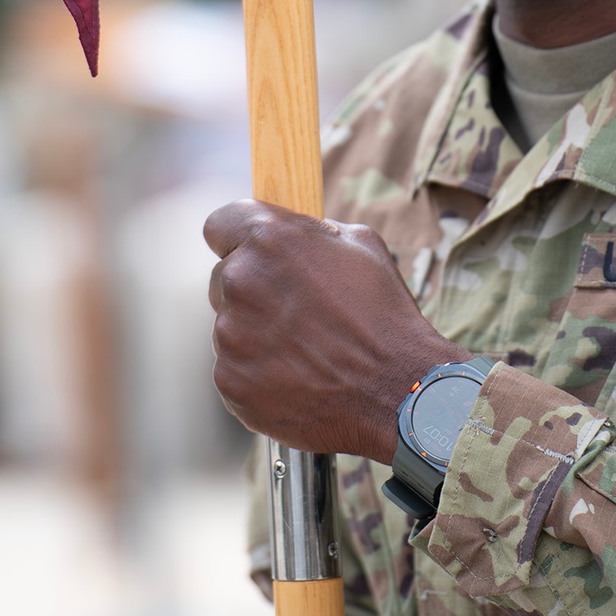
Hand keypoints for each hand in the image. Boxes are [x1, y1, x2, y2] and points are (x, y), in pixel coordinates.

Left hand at [204, 199, 470, 461]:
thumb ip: (308, 232)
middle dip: (252, 288)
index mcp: (270, 239)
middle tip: (294, 309)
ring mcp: (230, 334)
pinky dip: (257, 371)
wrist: (396, 390)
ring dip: (255, 331)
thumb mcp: (359, 244)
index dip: (235, 237)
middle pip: (224, 276)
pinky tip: (297, 375)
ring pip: (229, 324)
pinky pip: (234, 367)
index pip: (220, 224)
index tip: (248, 251)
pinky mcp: (230, 380)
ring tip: (304, 348)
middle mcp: (241, 281)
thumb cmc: (383, 313)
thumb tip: (288, 233)